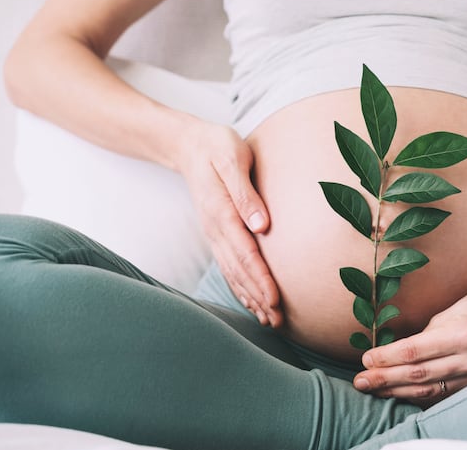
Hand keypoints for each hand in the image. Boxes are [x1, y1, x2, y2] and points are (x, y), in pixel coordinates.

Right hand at [176, 119, 282, 326]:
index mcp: (222, 212)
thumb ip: (246, 192)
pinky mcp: (216, 233)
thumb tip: (262, 224)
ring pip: (233, 272)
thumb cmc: (216, 147)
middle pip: (239, 270)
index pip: (246, 253)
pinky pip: (228, 265)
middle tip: (278, 321)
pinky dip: (240, 285)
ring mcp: (213, 233)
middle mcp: (215, 229)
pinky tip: (252, 300)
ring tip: (269, 320)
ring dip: (250, 297)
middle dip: (259, 297)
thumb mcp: (233, 159)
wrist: (188, 145)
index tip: (276, 299)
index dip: (261, 278)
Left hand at [353, 279, 466, 406]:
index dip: (386, 359)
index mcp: (463, 333)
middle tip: (360, 381)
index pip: (414, 352)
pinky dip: (419, 396)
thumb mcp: (451, 311)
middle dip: (385, 379)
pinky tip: (400, 394)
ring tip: (374, 389)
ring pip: (430, 390)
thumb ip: (426, 335)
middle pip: (419, 375)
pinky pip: (444, 394)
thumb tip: (397, 354)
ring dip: (397, 391)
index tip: (365, 360)